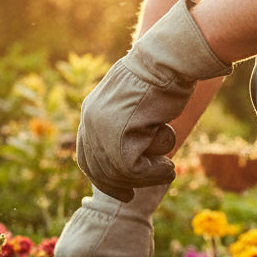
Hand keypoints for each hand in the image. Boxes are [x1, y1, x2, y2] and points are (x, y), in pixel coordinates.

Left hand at [76, 0, 231, 200]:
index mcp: (91, 112)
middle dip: (122, 186)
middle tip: (138, 193)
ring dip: (147, 178)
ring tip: (166, 169)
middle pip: (99, 170)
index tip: (123, 195)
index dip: (104, 179)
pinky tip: (168, 168)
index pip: (88, 156)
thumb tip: (137, 142)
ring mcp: (102, 130)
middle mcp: (90, 122)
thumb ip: (128, 121)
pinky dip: (155, 174)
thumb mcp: (137, 100)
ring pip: (119, 173)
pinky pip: (135, 171)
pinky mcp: (120, 137)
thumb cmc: (162, 76)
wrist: (168, 61)